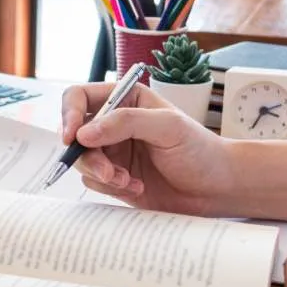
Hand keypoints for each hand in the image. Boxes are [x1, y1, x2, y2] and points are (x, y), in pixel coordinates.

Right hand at [61, 82, 234, 214]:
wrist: (217, 189)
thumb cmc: (201, 151)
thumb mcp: (168, 127)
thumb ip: (125, 122)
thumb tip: (83, 132)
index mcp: (125, 100)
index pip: (80, 98)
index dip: (69, 114)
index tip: (72, 137)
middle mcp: (113, 124)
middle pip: (74, 133)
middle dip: (86, 154)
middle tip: (108, 171)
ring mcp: (112, 151)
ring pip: (81, 160)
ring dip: (101, 173)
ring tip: (128, 180)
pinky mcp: (113, 177)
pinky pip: (93, 181)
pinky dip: (110, 187)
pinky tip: (136, 187)